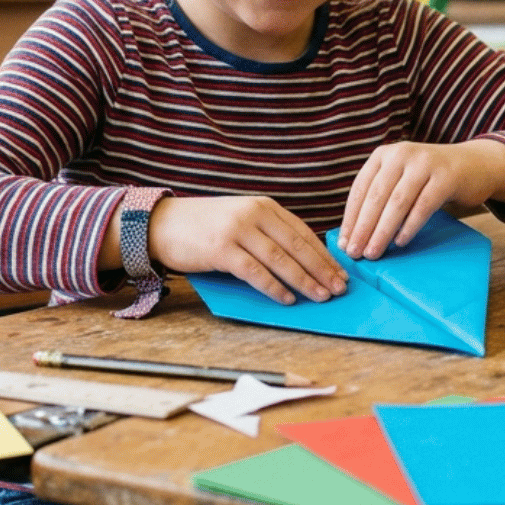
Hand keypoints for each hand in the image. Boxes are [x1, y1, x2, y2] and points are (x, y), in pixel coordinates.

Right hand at [148, 195, 344, 304]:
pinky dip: (274, 287)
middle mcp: (254, 214)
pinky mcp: (221, 249)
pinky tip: (288, 299)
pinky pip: (255, 272)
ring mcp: (237, 230)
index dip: (324, 254)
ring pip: (280, 260)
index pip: (302, 232)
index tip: (341, 272)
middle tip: (340, 288)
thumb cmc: (205, 227)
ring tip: (321, 296)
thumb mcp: (241, 219)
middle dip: (322, 269)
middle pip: (297, 246)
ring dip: (305, 280)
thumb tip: (302, 261)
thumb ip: (268, 232)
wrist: (163, 224)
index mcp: (263, 205)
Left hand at [340, 140, 504, 259]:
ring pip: (397, 202)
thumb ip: (380, 196)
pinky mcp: (446, 176)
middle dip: (363, 228)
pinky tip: (400, 243)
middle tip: (355, 253)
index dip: (350, 218)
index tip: (343, 243)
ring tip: (373, 252)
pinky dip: (409, 226)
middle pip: (376, 196)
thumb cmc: (429, 179)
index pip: (360, 189)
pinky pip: (422, 206)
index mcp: (383, 155)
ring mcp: (424, 163)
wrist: (474, 165)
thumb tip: (353, 233)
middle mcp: (401, 154)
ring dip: (382, 231)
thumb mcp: (401, 178)